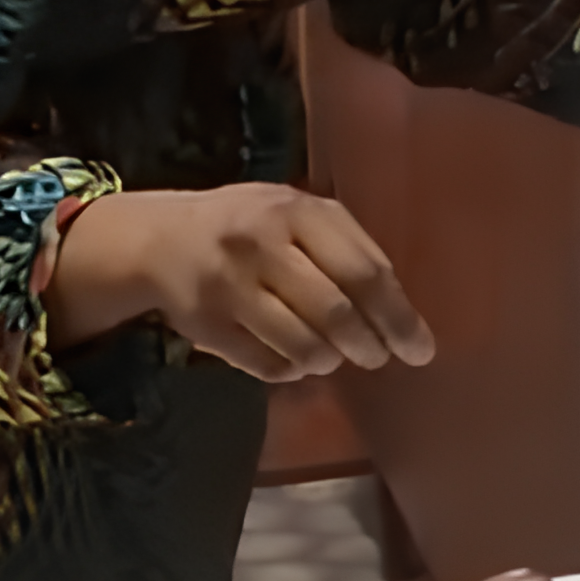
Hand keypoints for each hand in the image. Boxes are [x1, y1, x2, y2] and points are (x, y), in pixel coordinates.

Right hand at [42, 182, 435, 380]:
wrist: (159, 238)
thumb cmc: (248, 225)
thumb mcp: (297, 214)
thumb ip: (347, 249)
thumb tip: (402, 314)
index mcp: (296, 210)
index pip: (364, 271)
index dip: (398, 316)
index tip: (419, 348)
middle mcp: (260, 244)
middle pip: (336, 313)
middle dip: (370, 345)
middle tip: (379, 357)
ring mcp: (229, 287)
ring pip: (304, 347)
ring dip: (331, 360)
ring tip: (334, 354)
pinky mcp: (206, 326)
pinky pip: (270, 366)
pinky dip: (294, 370)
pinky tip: (295, 356)